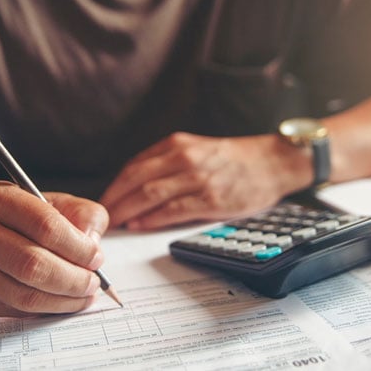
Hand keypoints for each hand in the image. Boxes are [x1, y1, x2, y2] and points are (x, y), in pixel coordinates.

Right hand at [0, 182, 108, 316]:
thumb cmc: (10, 217)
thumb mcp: (44, 200)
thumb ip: (79, 212)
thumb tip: (93, 242)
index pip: (45, 224)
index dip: (78, 246)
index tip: (96, 256)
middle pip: (33, 264)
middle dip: (73, 279)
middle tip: (93, 282)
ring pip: (24, 295)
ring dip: (63, 301)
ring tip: (83, 295)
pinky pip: (14, 310)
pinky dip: (45, 310)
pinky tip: (60, 302)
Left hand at [101, 132, 296, 229]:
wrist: (270, 162)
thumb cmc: (230, 160)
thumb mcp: (194, 149)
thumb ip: (166, 164)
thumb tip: (134, 190)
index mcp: (176, 145)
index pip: (133, 167)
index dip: (114, 187)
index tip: (102, 203)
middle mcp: (183, 158)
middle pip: (135, 180)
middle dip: (114, 201)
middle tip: (100, 219)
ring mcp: (197, 178)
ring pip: (149, 194)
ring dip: (127, 212)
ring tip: (115, 225)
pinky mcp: (211, 198)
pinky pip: (173, 210)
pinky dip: (152, 219)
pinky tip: (140, 226)